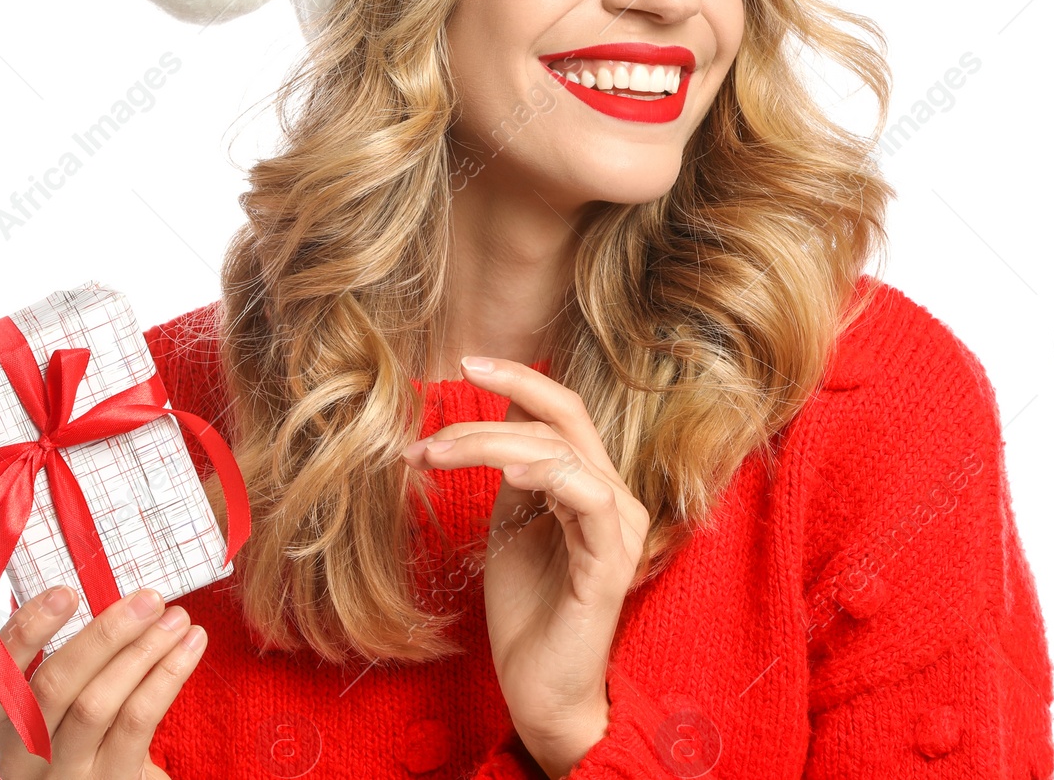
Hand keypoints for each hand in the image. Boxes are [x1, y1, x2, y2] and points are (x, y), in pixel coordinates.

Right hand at [0, 584, 207, 778]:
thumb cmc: (86, 736)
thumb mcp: (61, 705)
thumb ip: (72, 658)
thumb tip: (117, 593)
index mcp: (0, 721)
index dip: (25, 629)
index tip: (65, 592)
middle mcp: (21, 753)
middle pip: (53, 686)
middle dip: (103, 635)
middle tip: (148, 599)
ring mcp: (62, 774)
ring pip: (96, 704)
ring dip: (142, 651)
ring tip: (176, 618)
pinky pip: (136, 721)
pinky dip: (166, 675)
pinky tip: (190, 645)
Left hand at [402, 357, 648, 775]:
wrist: (539, 689)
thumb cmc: (526, 610)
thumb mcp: (511, 524)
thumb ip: (514, 471)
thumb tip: (500, 413)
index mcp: (591, 484)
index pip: (564, 411)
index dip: (520, 379)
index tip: (465, 364)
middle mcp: (614, 498)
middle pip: (563, 419)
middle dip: (497, 403)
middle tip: (439, 409)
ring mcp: (618, 529)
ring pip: (562, 452)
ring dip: (489, 444)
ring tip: (434, 456)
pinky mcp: (610, 563)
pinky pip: (588, 498)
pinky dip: (545, 475)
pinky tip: (505, 475)